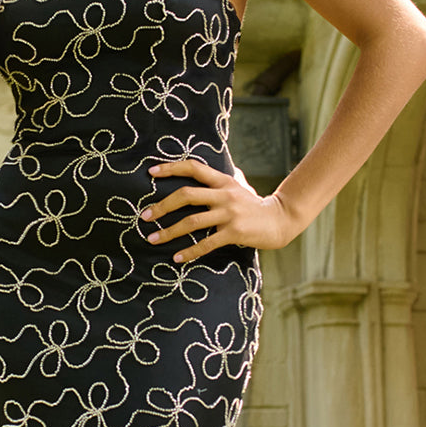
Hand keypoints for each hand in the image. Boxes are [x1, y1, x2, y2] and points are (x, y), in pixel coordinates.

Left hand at [141, 158, 294, 263]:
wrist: (280, 220)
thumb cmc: (256, 205)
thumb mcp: (241, 186)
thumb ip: (226, 179)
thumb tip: (212, 170)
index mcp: (223, 181)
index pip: (194, 168)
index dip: (171, 168)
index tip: (150, 172)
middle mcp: (224, 194)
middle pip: (186, 195)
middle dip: (162, 206)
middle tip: (144, 216)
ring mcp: (229, 214)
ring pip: (192, 222)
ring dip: (169, 231)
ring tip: (153, 239)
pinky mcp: (234, 232)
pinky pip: (206, 243)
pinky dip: (189, 252)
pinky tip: (177, 258)